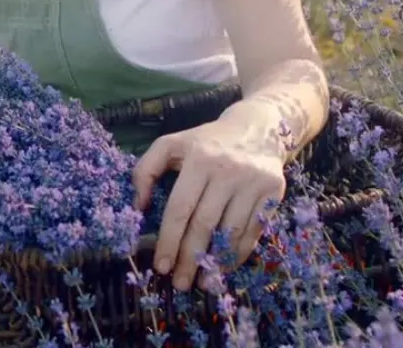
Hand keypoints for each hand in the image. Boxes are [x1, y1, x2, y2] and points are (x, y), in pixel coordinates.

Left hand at [132, 119, 285, 290]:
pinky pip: (253, 232)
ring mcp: (252, 182)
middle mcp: (227, 170)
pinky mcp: (272, 193)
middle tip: (178, 283)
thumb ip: (146, 169)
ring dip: (215, 262)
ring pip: (230, 232)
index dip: (169, 239)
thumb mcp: (171, 144)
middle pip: (205, 224)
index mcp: (198, 158)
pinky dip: (237, 254)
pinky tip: (223, 268)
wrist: (256, 128)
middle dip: (189, 258)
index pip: (180, 207)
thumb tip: (139, 206)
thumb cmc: (206, 142)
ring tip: (201, 283)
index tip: (160, 265)